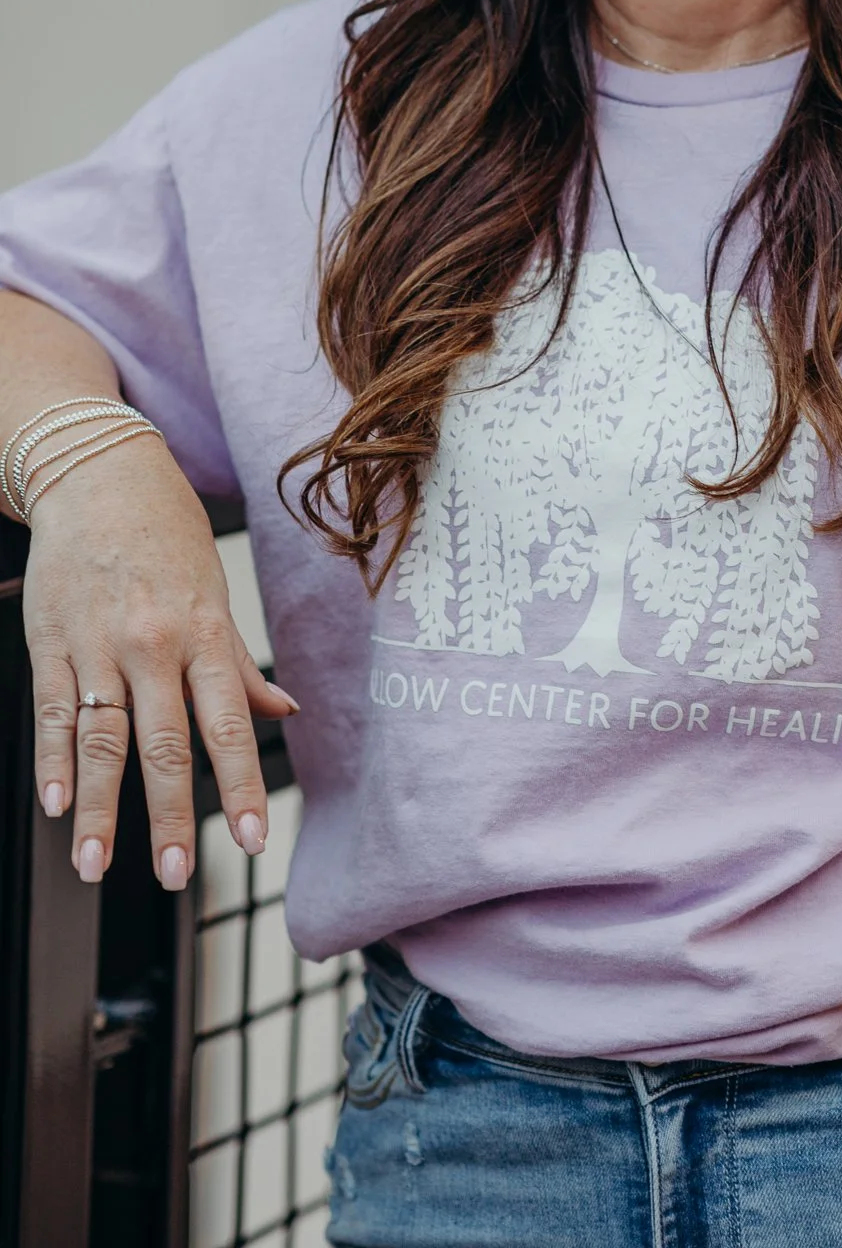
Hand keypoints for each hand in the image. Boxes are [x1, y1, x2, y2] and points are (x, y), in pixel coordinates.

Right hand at [22, 437, 297, 891]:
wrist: (99, 474)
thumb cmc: (167, 536)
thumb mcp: (215, 594)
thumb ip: (237, 665)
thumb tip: (285, 710)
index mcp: (202, 634)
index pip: (227, 723)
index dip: (240, 785)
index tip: (253, 839)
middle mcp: (152, 644)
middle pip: (162, 743)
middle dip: (170, 815)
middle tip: (178, 874)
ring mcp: (96, 645)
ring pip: (100, 737)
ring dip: (99, 807)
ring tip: (96, 864)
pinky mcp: (50, 642)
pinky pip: (50, 709)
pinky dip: (51, 759)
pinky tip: (55, 802)